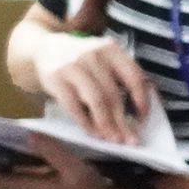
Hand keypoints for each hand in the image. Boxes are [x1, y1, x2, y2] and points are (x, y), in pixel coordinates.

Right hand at [34, 32, 150, 143]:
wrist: (45, 49)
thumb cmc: (82, 61)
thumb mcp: (103, 59)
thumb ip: (121, 76)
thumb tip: (140, 109)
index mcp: (111, 49)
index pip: (134, 77)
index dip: (141, 100)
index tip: (143, 118)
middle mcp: (93, 54)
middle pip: (113, 94)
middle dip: (123, 121)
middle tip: (130, 139)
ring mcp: (74, 65)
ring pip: (96, 101)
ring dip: (106, 124)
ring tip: (113, 138)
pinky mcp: (56, 78)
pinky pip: (74, 106)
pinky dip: (85, 122)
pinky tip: (92, 132)